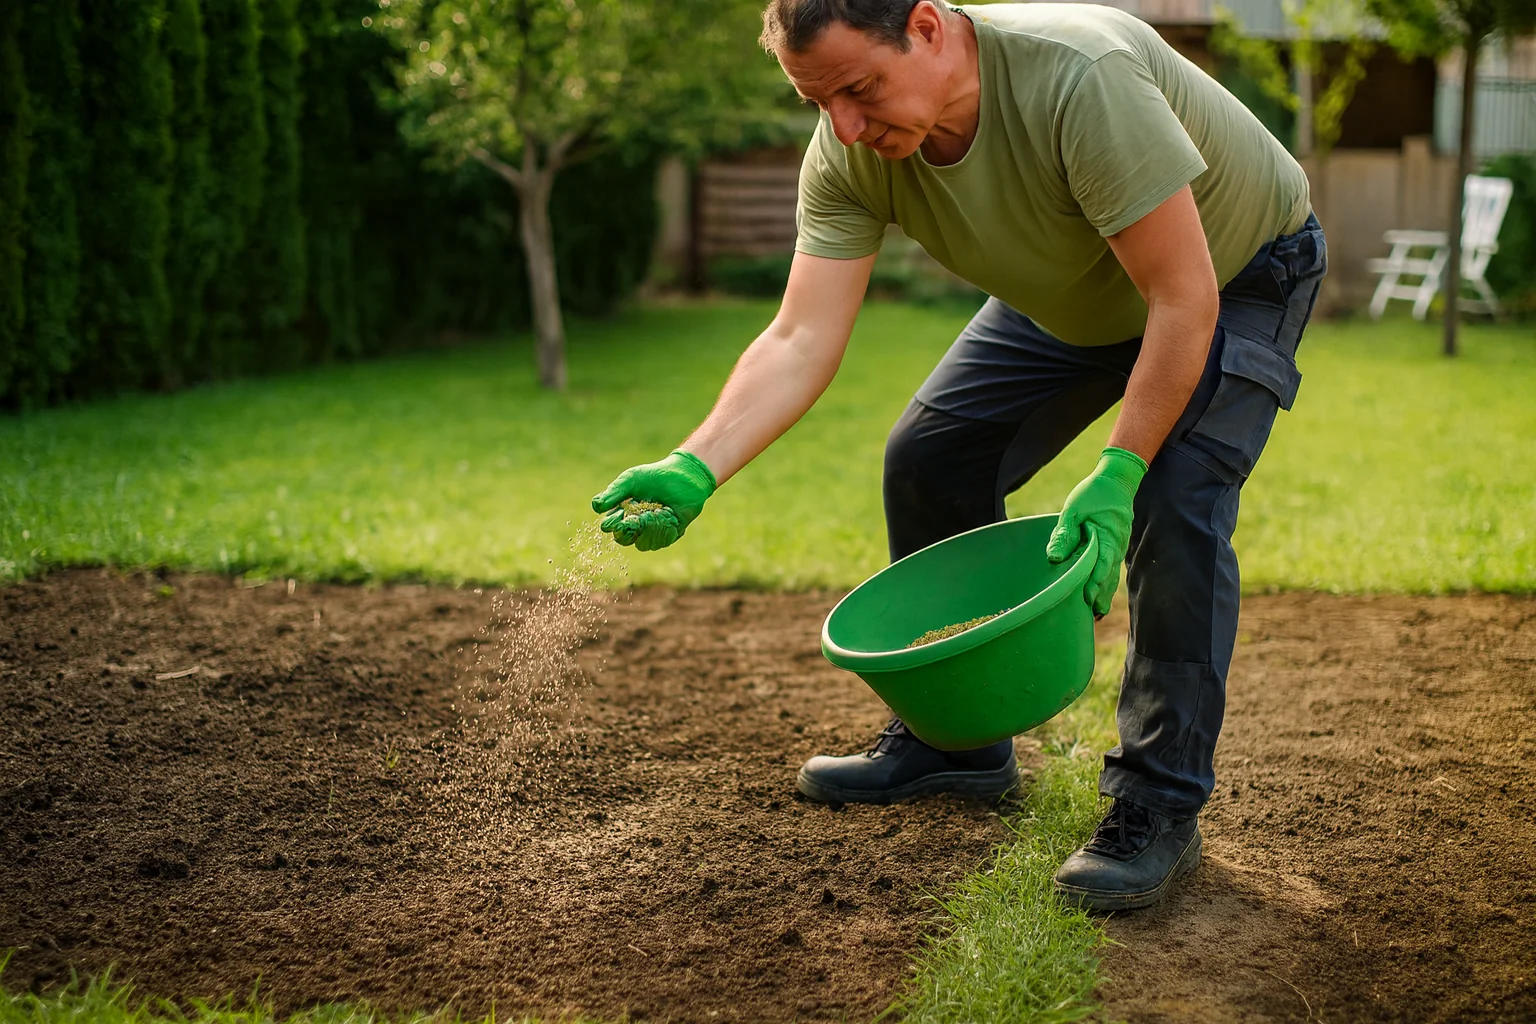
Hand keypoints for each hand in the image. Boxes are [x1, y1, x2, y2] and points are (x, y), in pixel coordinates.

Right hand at [591, 450, 716, 550]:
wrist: (684, 475)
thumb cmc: (654, 476)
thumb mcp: (631, 480)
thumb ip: (613, 493)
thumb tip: (595, 507)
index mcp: (624, 514)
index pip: (612, 527)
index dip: (612, 525)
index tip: (616, 516)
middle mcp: (637, 525)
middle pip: (625, 540)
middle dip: (628, 530)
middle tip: (635, 518)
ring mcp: (654, 531)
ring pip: (643, 543)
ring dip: (647, 529)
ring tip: (656, 511)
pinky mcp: (670, 533)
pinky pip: (661, 542)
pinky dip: (663, 529)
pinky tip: (668, 513)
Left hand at [1045, 447, 1147, 616]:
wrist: (1116, 480)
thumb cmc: (1093, 494)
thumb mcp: (1073, 510)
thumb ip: (1065, 533)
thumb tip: (1053, 558)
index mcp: (1107, 538)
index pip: (1101, 567)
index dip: (1094, 585)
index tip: (1086, 601)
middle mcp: (1116, 547)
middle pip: (1108, 578)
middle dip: (1099, 597)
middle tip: (1090, 618)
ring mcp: (1118, 549)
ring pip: (1111, 576)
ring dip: (1103, 594)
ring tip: (1095, 615)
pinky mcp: (1114, 548)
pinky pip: (1111, 570)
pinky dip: (1105, 584)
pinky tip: (1098, 598)